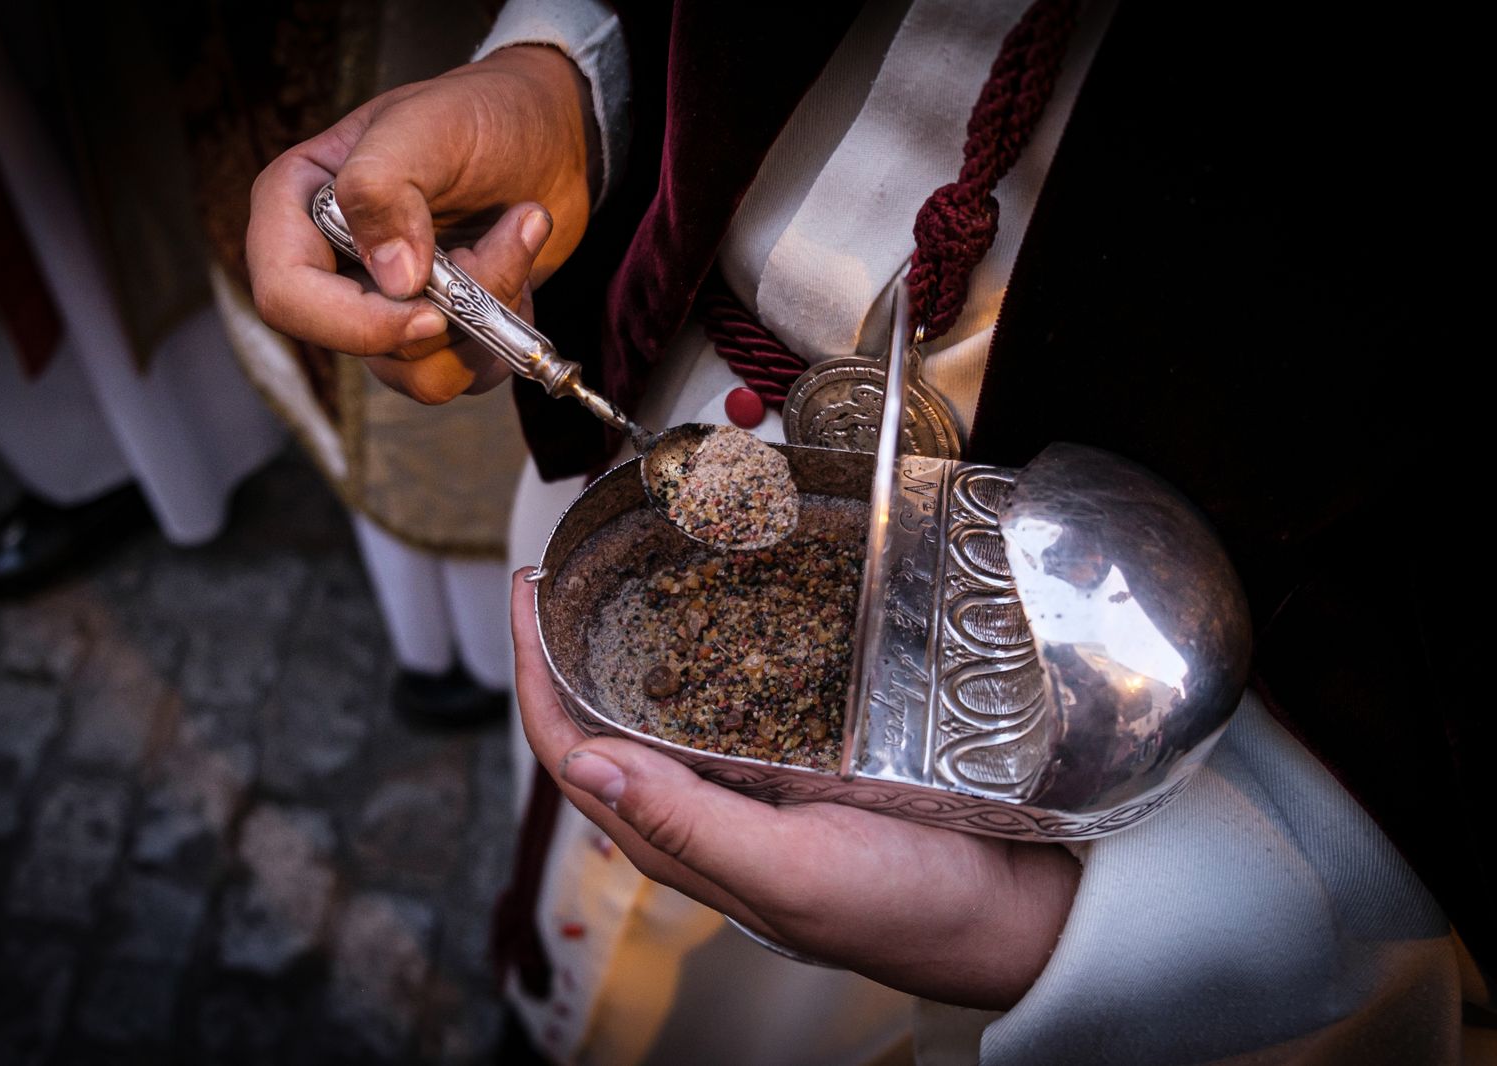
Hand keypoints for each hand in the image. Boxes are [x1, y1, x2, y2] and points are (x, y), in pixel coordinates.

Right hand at [246, 46, 595, 402]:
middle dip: (445, 313)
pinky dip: (502, 333)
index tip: (432, 311)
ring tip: (514, 237)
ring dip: (485, 315)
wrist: (544, 136)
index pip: (287, 298)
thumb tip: (391, 279)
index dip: (355, 323)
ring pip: (418, 370)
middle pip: (359, 345)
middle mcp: (329, 266)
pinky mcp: (431, 333)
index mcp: (296, 209)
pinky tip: (516, 264)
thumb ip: (384, 187)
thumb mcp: (426, 125)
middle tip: (495, 245)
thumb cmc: (478, 114)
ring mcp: (380, 306)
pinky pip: (459, 375)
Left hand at [510, 570, 1080, 1009]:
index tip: (527, 594)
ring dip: (630, 647)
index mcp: (680, 841)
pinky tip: (718, 612)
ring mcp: (749, 784)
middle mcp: (702, 810)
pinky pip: (730, 703)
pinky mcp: (800, 759)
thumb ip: (687, 826)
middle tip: (564, 572)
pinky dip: (706, 653)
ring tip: (621, 576)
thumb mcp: (789, 871)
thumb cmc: (903, 907)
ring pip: (663, 711)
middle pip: (603, 725)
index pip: (571, 753)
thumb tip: (583, 763)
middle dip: (569, 650)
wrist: (1005, 913)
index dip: (534, 675)